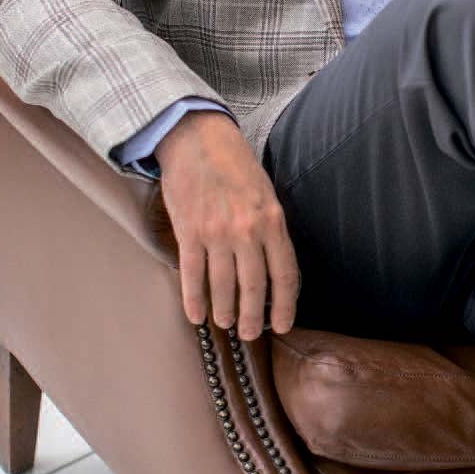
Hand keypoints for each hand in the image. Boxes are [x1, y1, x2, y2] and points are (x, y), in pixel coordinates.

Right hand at [156, 110, 299, 337]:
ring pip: (223, 286)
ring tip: (225, 324)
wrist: (198, 139)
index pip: (284, 275)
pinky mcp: (189, 232)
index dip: (285, 306)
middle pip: (254, 287)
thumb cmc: (235, 165)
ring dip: (225, 311)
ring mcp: (216, 232)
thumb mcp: (265, 193)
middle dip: (253, 318)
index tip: (282, 325)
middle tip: (249, 334)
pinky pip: (193, 276)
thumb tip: (273, 268)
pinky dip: (194, 300)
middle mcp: (247, 230)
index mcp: (272, 220)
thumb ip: (270, 229)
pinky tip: (197, 315)